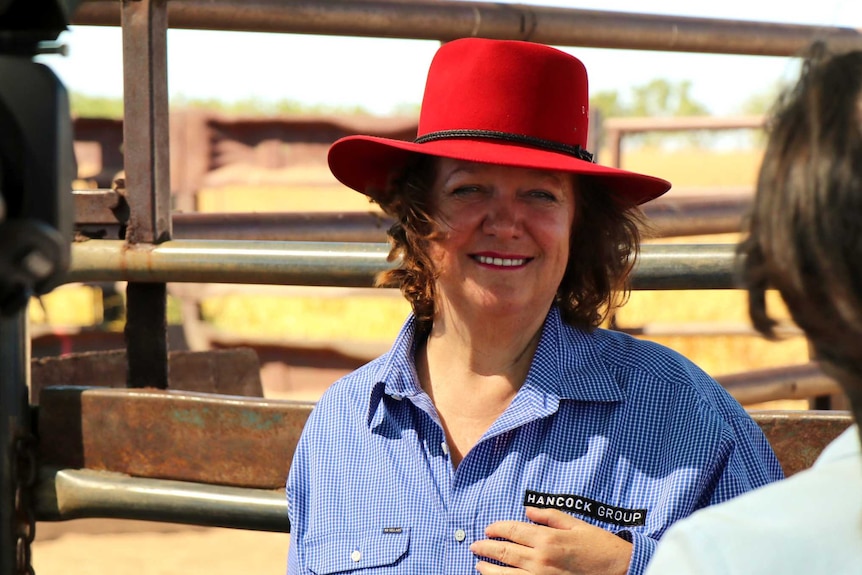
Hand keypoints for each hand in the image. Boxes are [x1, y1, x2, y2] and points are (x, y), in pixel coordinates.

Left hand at [469, 506, 631, 574]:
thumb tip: (528, 510)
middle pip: (504, 552)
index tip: (488, 529)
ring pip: (506, 574)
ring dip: (489, 569)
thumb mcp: (575, 524)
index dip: (496, 529)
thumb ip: (549, 516)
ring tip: (479, 565)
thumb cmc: (598, 545)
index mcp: (547, 538)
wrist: (618, 569)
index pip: (512, 531)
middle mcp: (540, 559)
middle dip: (486, 549)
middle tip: (475, 546)